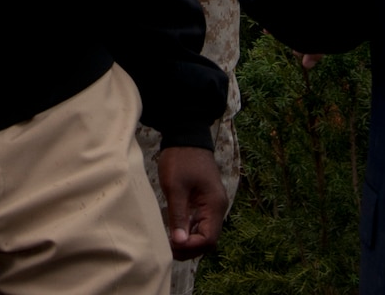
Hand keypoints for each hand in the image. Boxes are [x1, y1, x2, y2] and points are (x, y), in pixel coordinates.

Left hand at [156, 145, 226, 259]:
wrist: (187, 136)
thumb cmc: (181, 159)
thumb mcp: (175, 187)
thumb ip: (178, 216)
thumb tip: (179, 242)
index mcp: (214, 204)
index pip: (208, 239)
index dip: (191, 247)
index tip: (171, 245)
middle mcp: (217, 208)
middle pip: (208, 240)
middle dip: (189, 248)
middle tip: (167, 249)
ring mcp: (212, 205)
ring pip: (204, 233)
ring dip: (188, 242)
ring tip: (168, 243)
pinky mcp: (204, 202)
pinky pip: (199, 223)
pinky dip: (188, 231)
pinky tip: (173, 232)